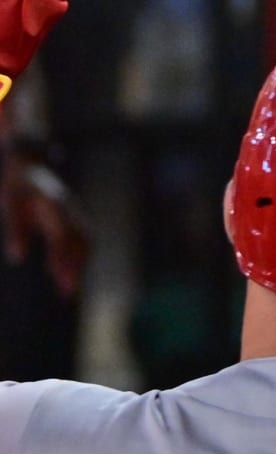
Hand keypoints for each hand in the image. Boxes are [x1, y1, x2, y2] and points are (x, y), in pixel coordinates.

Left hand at [1, 152, 88, 297]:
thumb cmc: (19, 184)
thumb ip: (16, 228)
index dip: (61, 257)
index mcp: (55, 205)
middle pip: (80, 241)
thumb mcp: (12, 201)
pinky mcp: (75, 218)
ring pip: (85, 242)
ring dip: (79, 266)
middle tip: (67, 293)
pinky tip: (70, 276)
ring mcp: (76, 213)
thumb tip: (17, 257)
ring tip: (69, 291)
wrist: (31, 161)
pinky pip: (83, 241)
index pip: (62, 234)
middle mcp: (71, 210)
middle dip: (75, 267)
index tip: (58, 278)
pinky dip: (80, 259)